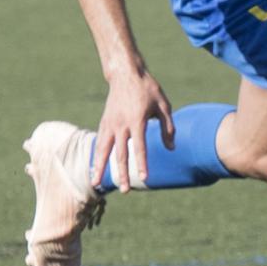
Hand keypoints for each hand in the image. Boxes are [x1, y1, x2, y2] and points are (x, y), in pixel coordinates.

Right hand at [92, 67, 173, 192]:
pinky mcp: (104, 123)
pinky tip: (95, 167)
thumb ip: (167, 127)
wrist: (126, 75)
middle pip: (120, 154)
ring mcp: (109, 124)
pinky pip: (99, 142)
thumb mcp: (163, 106)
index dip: (142, 163)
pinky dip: (96, 156)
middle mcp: (120, 125)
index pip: (139, 147)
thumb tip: (171, 148)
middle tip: (126, 190)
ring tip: (96, 184)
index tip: (144, 178)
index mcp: (137, 121)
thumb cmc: (148, 89)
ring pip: (103, 150)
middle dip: (123, 173)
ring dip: (100, 168)